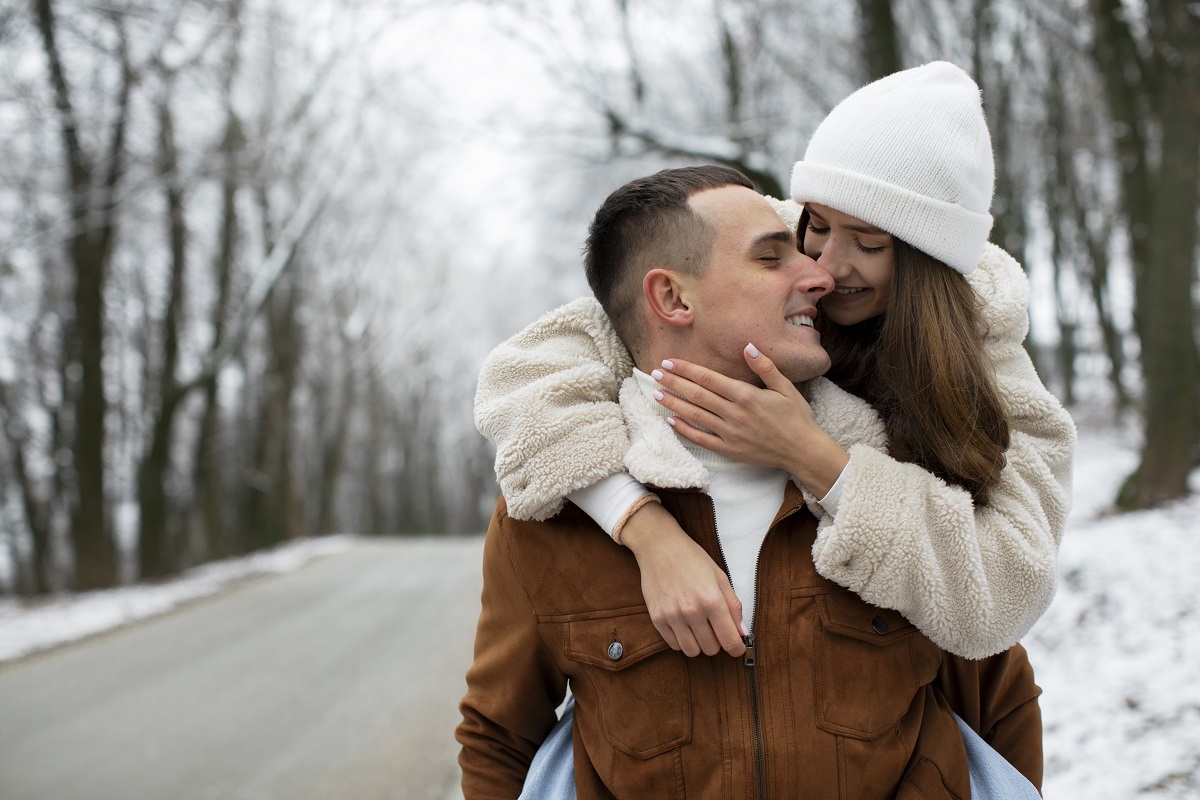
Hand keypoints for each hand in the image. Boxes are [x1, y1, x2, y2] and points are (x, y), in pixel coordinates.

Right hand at [619, 502, 746, 657]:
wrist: (660, 547)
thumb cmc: (692, 559)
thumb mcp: (720, 577)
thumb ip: (733, 606)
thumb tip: (742, 633)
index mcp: (712, 600)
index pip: (729, 640)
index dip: (736, 648)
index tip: (736, 647)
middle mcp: (692, 611)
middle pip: (711, 649)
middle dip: (717, 642)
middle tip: (714, 628)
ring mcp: (672, 616)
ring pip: (692, 651)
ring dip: (699, 644)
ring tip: (698, 628)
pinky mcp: (657, 618)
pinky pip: (674, 645)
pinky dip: (682, 640)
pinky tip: (684, 625)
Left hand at [652, 345, 849, 496]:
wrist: (803, 451)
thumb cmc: (796, 417)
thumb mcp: (785, 387)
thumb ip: (765, 367)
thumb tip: (748, 347)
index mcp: (746, 395)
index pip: (708, 378)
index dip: (686, 369)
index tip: (670, 362)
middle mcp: (734, 413)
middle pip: (697, 394)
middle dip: (674, 382)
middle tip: (655, 373)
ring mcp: (729, 433)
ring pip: (695, 415)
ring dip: (673, 404)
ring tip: (656, 394)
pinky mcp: (729, 450)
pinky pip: (701, 439)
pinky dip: (685, 430)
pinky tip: (671, 421)